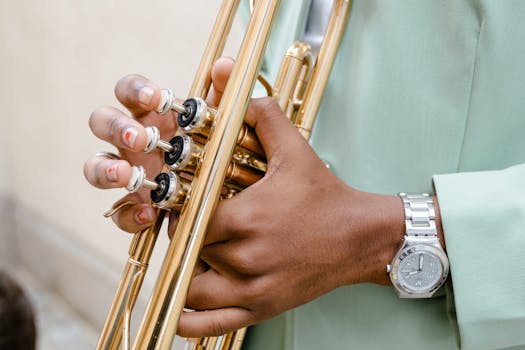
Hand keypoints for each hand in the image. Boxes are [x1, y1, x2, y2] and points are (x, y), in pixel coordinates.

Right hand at [83, 58, 234, 231]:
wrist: (225, 189)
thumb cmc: (215, 148)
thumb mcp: (222, 123)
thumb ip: (223, 94)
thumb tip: (224, 65)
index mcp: (150, 114)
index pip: (128, 91)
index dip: (135, 90)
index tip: (155, 98)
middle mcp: (132, 139)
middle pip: (102, 122)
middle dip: (116, 127)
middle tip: (140, 138)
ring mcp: (128, 172)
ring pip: (95, 166)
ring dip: (105, 170)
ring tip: (127, 175)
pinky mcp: (134, 206)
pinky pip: (118, 213)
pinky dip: (129, 215)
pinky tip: (149, 215)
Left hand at [177, 97, 406, 336]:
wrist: (361, 238)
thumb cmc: (326, 196)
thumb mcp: (296, 150)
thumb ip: (265, 116)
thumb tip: (241, 88)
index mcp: (244, 219)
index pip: (186, 219)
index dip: (181, 209)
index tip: (186, 203)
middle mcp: (243, 258)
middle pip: (187, 250)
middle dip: (186, 235)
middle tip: (192, 224)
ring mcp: (250, 290)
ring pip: (189, 288)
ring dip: (187, 270)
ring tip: (199, 254)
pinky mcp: (260, 309)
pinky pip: (207, 326)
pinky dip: (189, 319)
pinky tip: (187, 302)